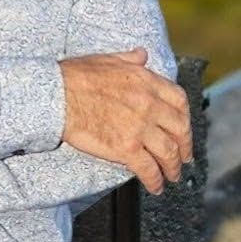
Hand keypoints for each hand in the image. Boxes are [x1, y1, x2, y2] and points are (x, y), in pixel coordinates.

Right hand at [59, 47, 192, 194]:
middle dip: (184, 146)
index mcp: (145, 81)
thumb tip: (142, 54)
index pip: (179, 100)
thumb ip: (130, 59)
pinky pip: (149, 170)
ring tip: (171, 175)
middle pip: (180, 129)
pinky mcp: (126, 149)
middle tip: (183, 157)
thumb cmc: (76, 76)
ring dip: (172, 168)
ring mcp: (139, 127)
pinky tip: (155, 186)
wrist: (57, 95)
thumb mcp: (107, 59)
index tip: (183, 127)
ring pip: (169, 153)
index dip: (185, 117)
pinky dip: (156, 181)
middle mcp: (148, 104)